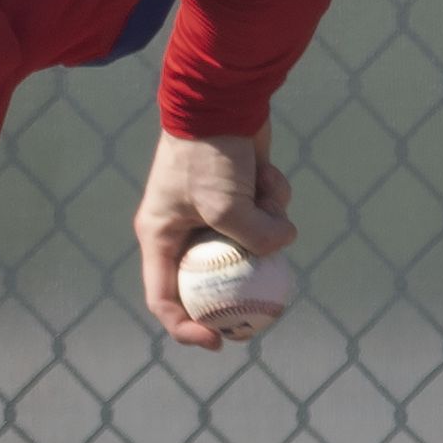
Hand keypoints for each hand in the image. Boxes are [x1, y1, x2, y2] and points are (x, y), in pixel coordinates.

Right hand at [134, 126, 294, 350]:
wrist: (220, 100)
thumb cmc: (208, 155)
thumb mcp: (228, 206)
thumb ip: (256, 238)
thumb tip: (283, 247)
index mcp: (159, 236)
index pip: (163, 297)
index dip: (186, 328)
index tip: (219, 342)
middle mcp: (181, 229)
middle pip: (210, 279)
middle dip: (240, 292)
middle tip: (265, 313)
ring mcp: (212, 213)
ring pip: (247, 244)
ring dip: (265, 224)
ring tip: (263, 190)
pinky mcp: (238, 196)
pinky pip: (263, 215)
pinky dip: (272, 198)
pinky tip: (266, 172)